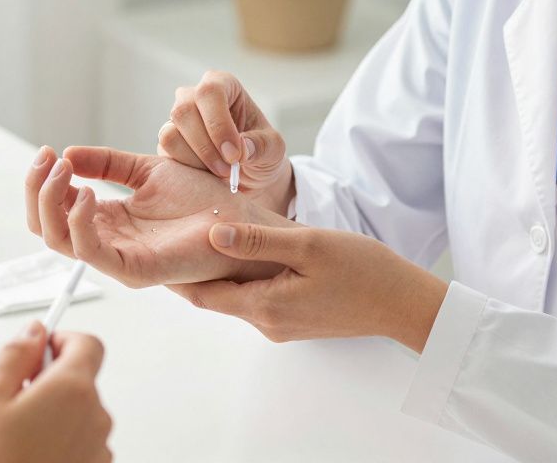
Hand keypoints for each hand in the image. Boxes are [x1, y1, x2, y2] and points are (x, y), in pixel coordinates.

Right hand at [0, 324, 111, 462]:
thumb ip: (14, 354)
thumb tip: (33, 332)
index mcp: (72, 389)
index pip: (88, 343)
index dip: (62, 340)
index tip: (40, 349)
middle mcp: (95, 417)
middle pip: (82, 381)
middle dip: (52, 383)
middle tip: (13, 400)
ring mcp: (98, 449)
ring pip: (80, 415)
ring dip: (54, 416)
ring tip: (15, 437)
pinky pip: (80, 445)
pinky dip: (59, 444)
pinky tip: (28, 456)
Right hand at [25, 145, 285, 287]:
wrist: (241, 219)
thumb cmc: (203, 200)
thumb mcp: (148, 171)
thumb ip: (108, 163)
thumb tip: (68, 153)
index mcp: (107, 222)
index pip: (53, 210)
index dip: (42, 181)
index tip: (47, 151)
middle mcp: (106, 243)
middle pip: (45, 227)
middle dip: (36, 190)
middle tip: (46, 158)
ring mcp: (118, 259)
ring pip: (58, 241)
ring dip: (51, 201)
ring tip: (64, 169)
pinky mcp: (135, 269)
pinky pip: (91, 252)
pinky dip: (79, 222)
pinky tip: (87, 192)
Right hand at [160, 70, 294, 213]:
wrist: (247, 173)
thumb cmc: (259, 151)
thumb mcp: (273, 149)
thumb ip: (261, 145)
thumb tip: (242, 148)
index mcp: (224, 85)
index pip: (210, 92)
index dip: (219, 124)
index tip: (234, 155)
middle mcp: (194, 96)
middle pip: (184, 111)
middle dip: (206, 146)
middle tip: (228, 170)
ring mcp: (177, 119)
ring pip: (171, 134)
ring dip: (196, 160)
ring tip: (220, 173)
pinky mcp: (167, 142)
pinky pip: (166, 154)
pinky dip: (187, 168)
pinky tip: (207, 174)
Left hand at [170, 223, 449, 351]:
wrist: (404, 303)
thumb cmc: (364, 271)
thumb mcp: (309, 245)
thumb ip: (259, 240)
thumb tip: (213, 233)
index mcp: (264, 306)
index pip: (202, 294)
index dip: (175, 273)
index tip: (152, 249)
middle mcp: (267, 323)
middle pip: (215, 296)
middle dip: (194, 269)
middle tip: (171, 236)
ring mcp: (281, 325)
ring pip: (237, 295)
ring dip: (223, 270)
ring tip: (206, 235)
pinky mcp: (295, 319)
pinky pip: (259, 297)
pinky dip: (247, 276)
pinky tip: (248, 252)